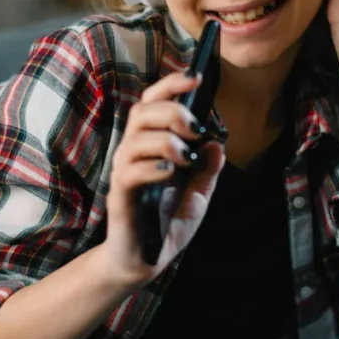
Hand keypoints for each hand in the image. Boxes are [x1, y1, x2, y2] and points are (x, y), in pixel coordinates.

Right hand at [104, 71, 224, 288]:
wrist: (146, 261)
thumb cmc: (167, 223)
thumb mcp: (198, 195)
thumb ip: (208, 171)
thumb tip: (218, 144)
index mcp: (153, 145)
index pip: (155, 103)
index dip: (172, 85)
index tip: (196, 77)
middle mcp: (135, 152)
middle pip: (142, 111)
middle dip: (172, 111)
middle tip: (195, 128)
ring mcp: (125, 173)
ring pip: (135, 138)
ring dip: (165, 139)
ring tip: (186, 156)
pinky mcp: (120, 196)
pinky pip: (129, 171)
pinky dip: (152, 166)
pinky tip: (170, 173)